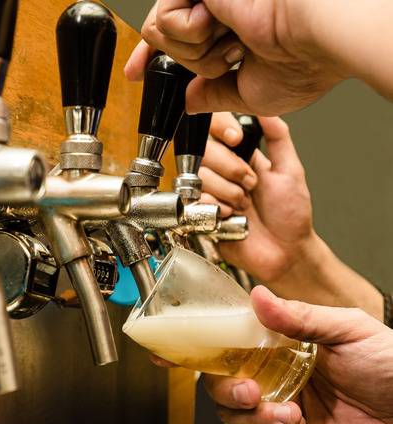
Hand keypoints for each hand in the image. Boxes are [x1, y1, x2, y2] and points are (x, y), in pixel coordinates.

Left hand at [124, 0, 347, 114]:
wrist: (320, 40)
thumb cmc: (303, 64)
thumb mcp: (249, 94)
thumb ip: (214, 94)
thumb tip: (191, 100)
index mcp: (230, 29)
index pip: (176, 37)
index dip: (150, 57)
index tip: (134, 74)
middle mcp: (218, 9)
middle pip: (161, 35)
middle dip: (183, 58)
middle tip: (230, 57)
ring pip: (160, 30)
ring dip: (194, 53)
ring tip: (233, 45)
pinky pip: (164, 20)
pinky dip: (191, 36)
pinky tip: (223, 28)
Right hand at [200, 114, 313, 283]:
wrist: (285, 252)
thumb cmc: (290, 216)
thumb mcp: (290, 170)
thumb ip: (278, 136)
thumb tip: (267, 108)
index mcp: (241, 155)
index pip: (218, 128)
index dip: (223, 129)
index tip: (237, 139)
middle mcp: (222, 171)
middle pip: (205, 150)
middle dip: (233, 169)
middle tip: (251, 186)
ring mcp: (210, 191)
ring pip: (201, 175)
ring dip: (229, 192)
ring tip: (244, 205)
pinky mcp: (200, 211)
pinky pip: (196, 199)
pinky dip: (217, 208)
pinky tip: (231, 216)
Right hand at [203, 286, 392, 423]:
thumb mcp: (352, 331)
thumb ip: (303, 316)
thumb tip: (260, 296)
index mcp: (284, 346)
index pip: (233, 343)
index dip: (213, 349)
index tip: (209, 355)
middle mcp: (276, 376)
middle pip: (221, 380)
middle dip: (227, 388)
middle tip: (250, 392)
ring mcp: (279, 409)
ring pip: (232, 412)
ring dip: (252, 416)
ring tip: (290, 416)